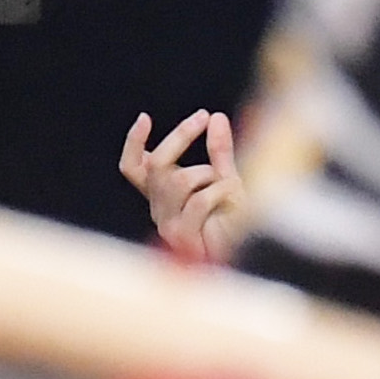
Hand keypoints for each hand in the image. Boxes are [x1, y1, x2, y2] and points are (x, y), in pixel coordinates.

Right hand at [118, 109, 248, 262]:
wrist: (246, 261)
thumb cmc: (234, 224)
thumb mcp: (227, 180)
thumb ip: (220, 152)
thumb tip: (216, 117)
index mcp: (162, 197)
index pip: (133, 168)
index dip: (134, 144)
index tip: (145, 119)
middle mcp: (159, 210)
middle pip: (156, 165)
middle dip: (180, 136)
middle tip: (204, 117)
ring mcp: (168, 225)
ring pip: (178, 181)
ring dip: (209, 174)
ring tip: (229, 186)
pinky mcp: (184, 237)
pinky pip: (200, 200)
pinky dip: (222, 193)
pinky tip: (234, 201)